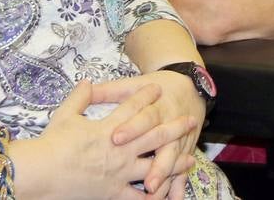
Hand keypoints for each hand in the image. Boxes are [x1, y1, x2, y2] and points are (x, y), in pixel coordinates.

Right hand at [22, 80, 196, 199]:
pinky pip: (138, 197)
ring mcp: (120, 172)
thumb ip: (80, 98)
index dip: (147, 96)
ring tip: (190, 160)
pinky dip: (152, 197)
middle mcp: (121, 149)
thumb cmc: (52, 143)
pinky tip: (164, 196)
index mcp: (109, 128)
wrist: (42, 172)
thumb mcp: (65, 114)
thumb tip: (87, 81)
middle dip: (175, 126)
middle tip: (192, 120)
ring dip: (174, 163)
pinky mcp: (113, 192)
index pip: (133, 108)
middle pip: (155, 135)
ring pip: (155, 166)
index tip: (158, 88)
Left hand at [102, 71, 204, 196]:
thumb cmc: (157, 88)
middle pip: (163, 144)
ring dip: (165, 178)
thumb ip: (109, 90)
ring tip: (155, 193)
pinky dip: (177, 186)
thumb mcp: (133, 85)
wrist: (188, 88)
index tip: (116, 138)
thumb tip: (85, 86)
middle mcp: (168, 126)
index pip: (144, 118)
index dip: (131, 127)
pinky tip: (172, 199)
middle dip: (156, 165)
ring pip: (172, 161)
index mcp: (155, 108)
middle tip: (147, 182)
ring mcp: (176, 141)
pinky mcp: (182, 152)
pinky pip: (180, 171)